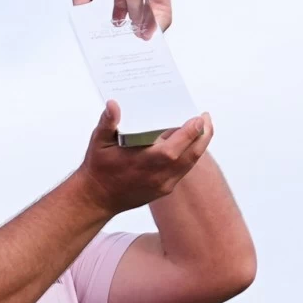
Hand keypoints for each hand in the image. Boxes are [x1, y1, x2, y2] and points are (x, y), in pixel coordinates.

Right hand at [74, 100, 211, 215]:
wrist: (97, 198)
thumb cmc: (98, 168)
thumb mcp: (98, 142)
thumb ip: (108, 123)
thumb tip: (113, 104)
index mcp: (145, 162)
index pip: (176, 147)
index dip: (191, 132)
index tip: (199, 117)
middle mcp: (158, 175)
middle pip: (192, 155)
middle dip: (203, 135)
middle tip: (205, 118)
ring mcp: (163, 184)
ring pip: (190, 163)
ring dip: (199, 145)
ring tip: (202, 129)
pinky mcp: (164, 189)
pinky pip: (184, 170)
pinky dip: (190, 156)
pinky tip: (189, 144)